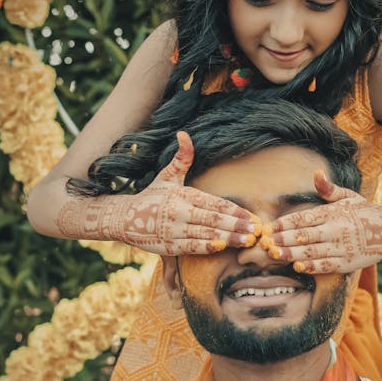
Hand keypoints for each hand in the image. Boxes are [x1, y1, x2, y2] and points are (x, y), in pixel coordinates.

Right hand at [117, 131, 257, 255]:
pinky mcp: (168, 245)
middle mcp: (180, 212)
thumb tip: (183, 133)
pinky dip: (206, 247)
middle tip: (256, 231)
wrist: (125, 218)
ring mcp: (174, 229)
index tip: (251, 216)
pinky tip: (222, 247)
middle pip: (213, 219)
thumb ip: (182, 158)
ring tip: (246, 241)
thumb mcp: (167, 177)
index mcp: (184, 195)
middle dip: (236, 226)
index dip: (234, 210)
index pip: (214, 203)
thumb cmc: (152, 197)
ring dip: (228, 238)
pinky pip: (191, 247)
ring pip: (205, 234)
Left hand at [265, 170, 381, 273]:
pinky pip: (326, 265)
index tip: (269, 227)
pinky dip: (311, 266)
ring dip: (292, 254)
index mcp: (333, 213)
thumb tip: (316, 173)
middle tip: (265, 242)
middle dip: (283, 239)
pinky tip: (296, 266)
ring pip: (312, 251)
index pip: (304, 217)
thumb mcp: (349, 196)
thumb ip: (329, 188)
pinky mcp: (347, 263)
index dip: (285, 223)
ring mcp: (342, 247)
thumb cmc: (365, 212)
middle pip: (304, 235)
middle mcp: (336, 229)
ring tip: (274, 254)